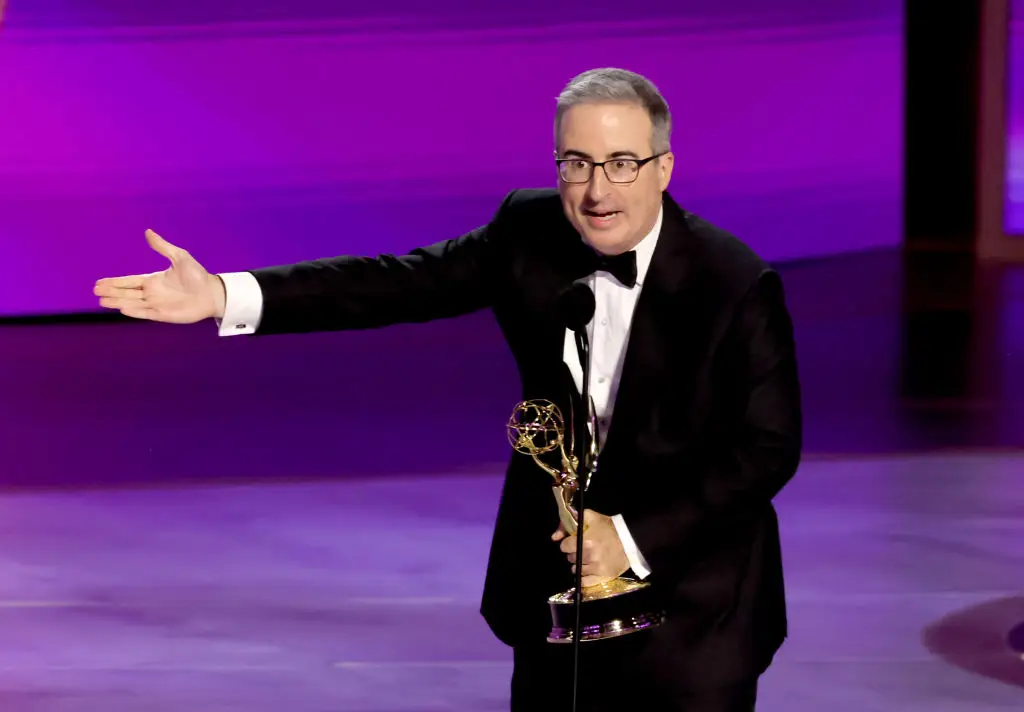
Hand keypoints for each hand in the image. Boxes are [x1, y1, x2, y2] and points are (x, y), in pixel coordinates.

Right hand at [93, 229, 225, 322]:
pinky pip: (146, 313)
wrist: (212, 293)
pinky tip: (122, 309)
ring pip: (132, 303)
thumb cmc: (197, 276)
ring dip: (118, 302)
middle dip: (111, 292)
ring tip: (101, 301)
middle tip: (95, 291)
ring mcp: (157, 304)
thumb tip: (148, 232)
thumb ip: (163, 247)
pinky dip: (134, 311)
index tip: (99, 282)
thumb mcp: (180, 257)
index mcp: (153, 280)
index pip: (129, 281)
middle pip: (127, 293)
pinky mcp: (164, 315)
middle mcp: (152, 293)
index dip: (115, 282)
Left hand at [552, 509, 628, 586]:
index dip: (567, 543)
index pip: (564, 546)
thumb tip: (554, 536)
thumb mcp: (590, 517)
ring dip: (579, 564)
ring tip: (587, 559)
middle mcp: (590, 556)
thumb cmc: (609, 528)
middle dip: (574, 553)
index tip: (572, 541)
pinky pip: (585, 582)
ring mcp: (597, 568)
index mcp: (586, 541)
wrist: (630, 539)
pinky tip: (587, 571)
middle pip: (570, 558)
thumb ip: (569, 523)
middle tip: (582, 549)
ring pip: (577, 570)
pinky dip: (583, 577)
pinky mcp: (603, 577)